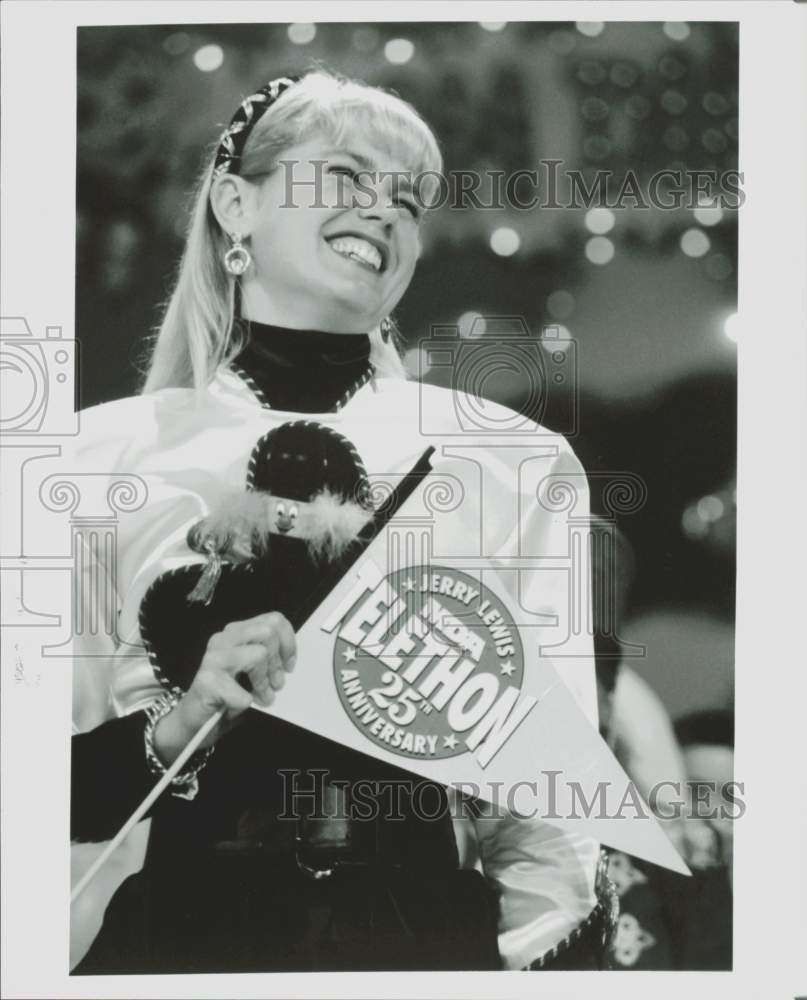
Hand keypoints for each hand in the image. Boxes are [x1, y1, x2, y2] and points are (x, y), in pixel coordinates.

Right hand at [153, 612, 295, 764]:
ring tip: (264, 697)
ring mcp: (214, 658)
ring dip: (265, 682)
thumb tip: (289, 661)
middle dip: (277, 660)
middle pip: (268, 631)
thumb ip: (266, 656)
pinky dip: (247, 700)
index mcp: (235, 632)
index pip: (273, 620)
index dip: (288, 642)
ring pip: (259, 654)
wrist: (193, 720)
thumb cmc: (226, 694)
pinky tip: (242, 704)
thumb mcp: (250, 669)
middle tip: (277, 683)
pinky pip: (242, 690)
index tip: (289, 666)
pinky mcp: (208, 681)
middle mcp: (223, 639)